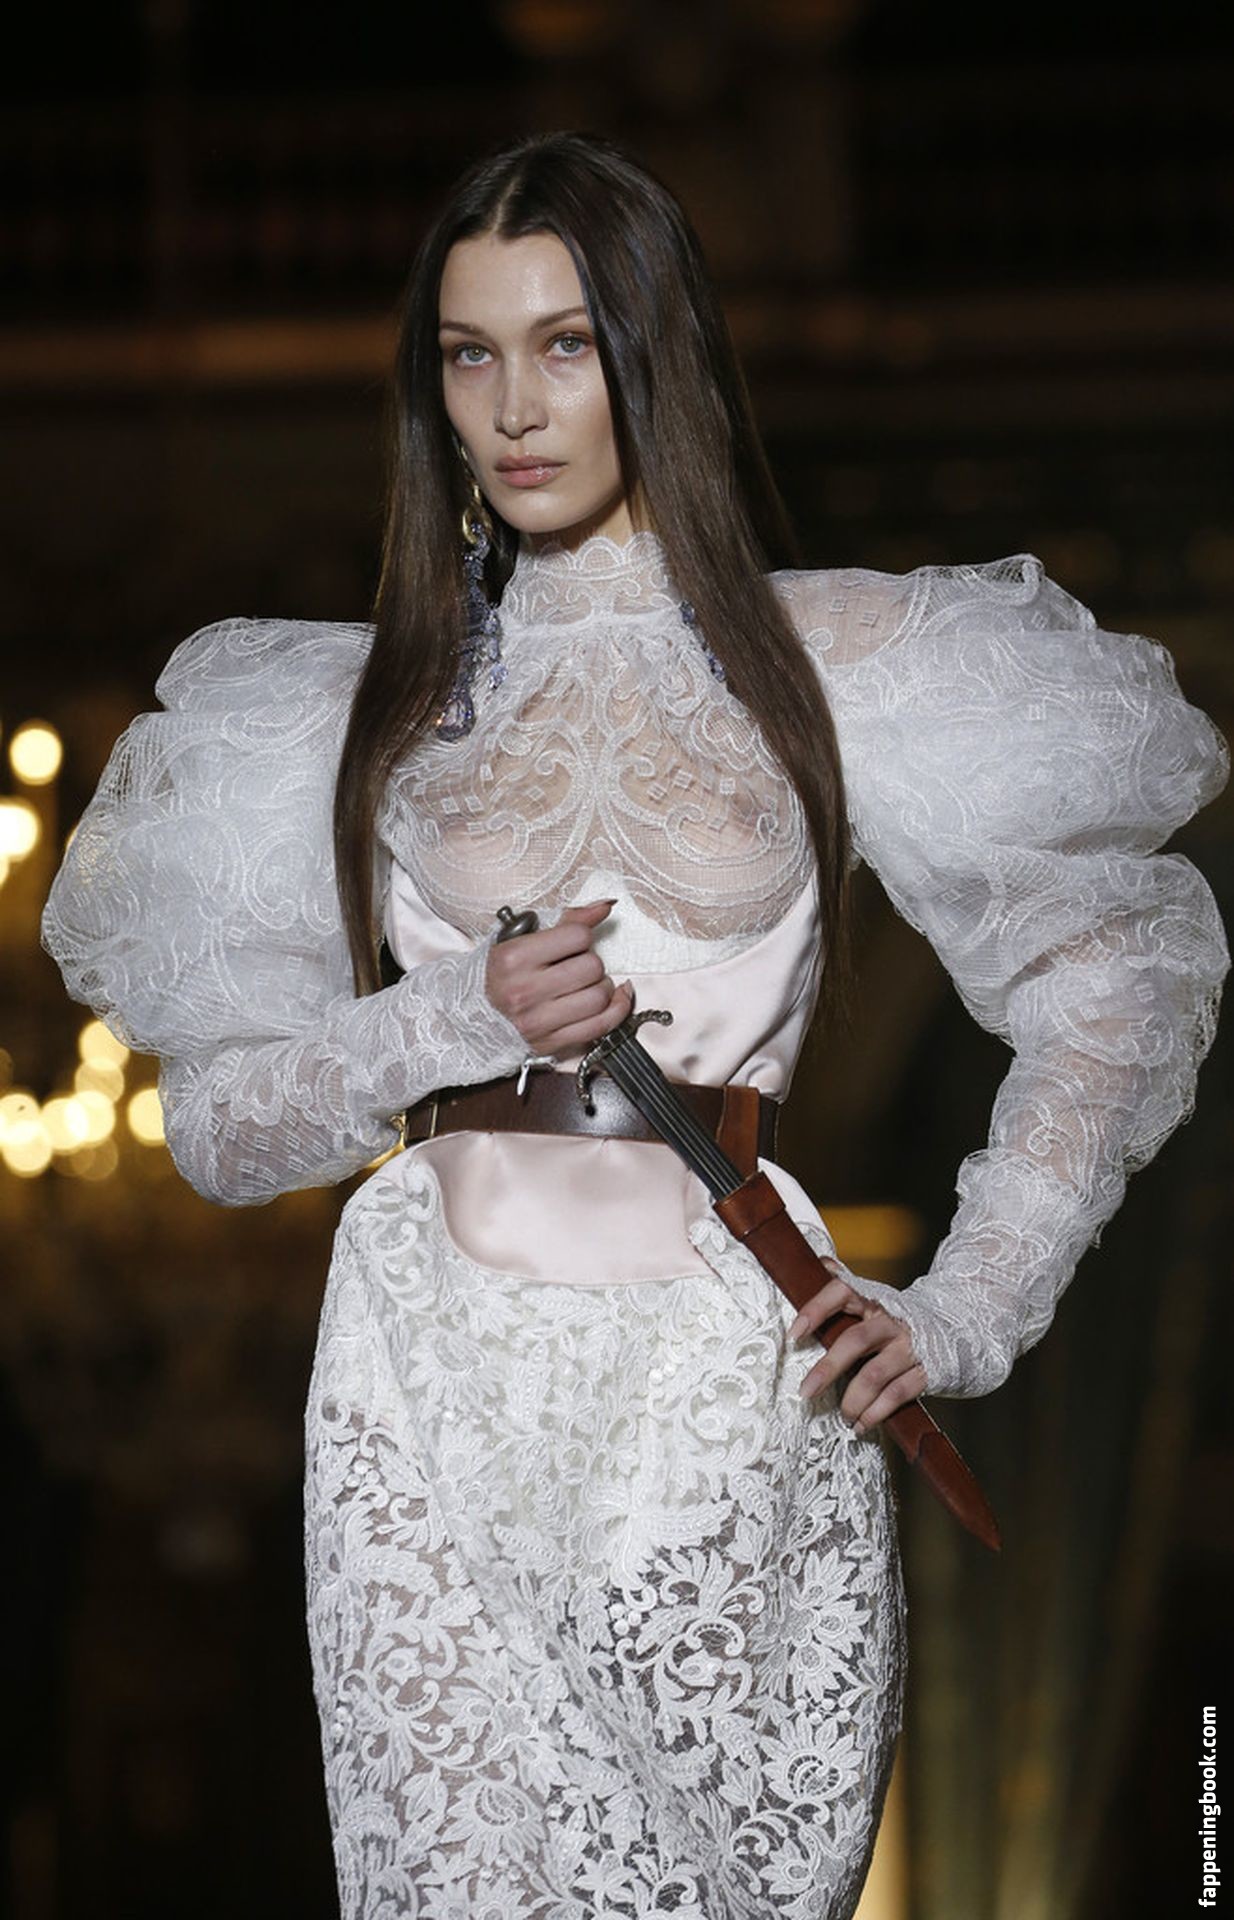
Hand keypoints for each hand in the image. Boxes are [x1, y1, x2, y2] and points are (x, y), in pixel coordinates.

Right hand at [484, 898, 634, 1056]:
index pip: (577, 936)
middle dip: (592, 962)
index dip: (581, 936)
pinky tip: (614, 998)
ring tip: (588, 983)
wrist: (476, 1014)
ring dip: (602, 987)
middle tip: (578, 964)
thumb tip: (605, 906)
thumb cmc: (503, 972)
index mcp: (514, 958)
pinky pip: (601, 1026)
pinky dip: (616, 1010)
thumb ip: (567, 919)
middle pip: (592, 967)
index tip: (573, 942)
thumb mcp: (522, 938)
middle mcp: (524, 991)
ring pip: (599, 997)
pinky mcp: (551, 1042)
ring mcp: (537, 1021)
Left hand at [790, 1258, 926, 1433]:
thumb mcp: (877, 1298)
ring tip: (842, 1415)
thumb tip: (819, 1263)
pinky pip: (897, 1394)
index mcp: (874, 1298)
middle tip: (806, 1391)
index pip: (842, 1291)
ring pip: (875, 1374)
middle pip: (855, 1340)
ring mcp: (910, 1346)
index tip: (794, 1334)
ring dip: (853, 1399)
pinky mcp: (926, 1371)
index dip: (816, 1309)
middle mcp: (892, 1320)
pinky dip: (876, 1413)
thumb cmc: (901, 1318)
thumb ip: (848, 1287)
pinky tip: (862, 1424)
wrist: (961, 1327)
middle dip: (828, 1368)